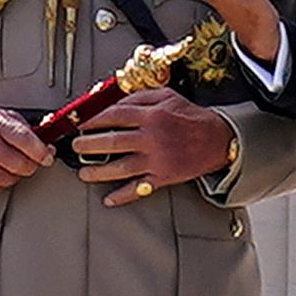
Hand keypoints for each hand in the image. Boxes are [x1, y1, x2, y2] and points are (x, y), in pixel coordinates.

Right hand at [0, 106, 54, 195]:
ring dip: (14, 176)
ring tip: (10, 167)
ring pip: (8, 179)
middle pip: (19, 164)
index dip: (41, 152)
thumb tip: (47, 145)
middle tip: (30, 163)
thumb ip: (25, 129)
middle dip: (30, 166)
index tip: (48, 157)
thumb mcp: (2, 117)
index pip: (25, 140)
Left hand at [74, 85, 233, 206]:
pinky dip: (122, 196)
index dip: (93, 119)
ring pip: (121, 168)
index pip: (114, 115)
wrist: (219, 139)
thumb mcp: (167, 96)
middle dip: (88, 145)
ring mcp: (158, 160)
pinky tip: (108, 199)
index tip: (81, 123)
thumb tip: (112, 102)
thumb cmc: (190, 116)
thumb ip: (139, 97)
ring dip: (98, 171)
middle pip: (112, 142)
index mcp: (152, 115)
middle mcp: (153, 137)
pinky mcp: (164, 177)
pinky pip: (139, 189)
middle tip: (76, 147)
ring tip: (84, 173)